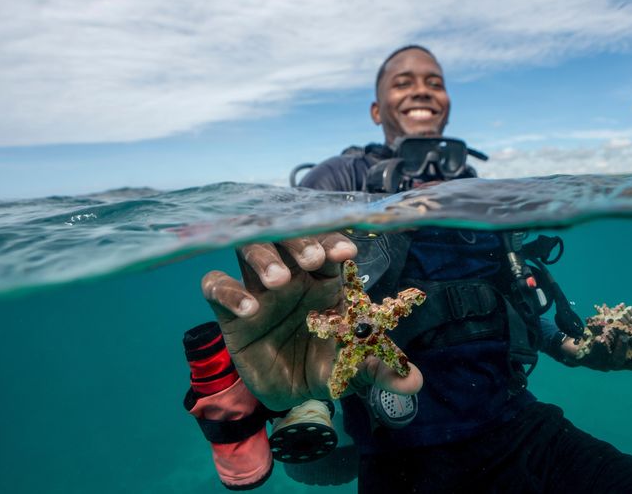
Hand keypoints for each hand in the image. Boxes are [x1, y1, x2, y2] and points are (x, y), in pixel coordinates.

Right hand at [201, 233, 422, 409]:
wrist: (289, 393)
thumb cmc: (326, 366)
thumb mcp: (353, 371)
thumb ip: (380, 371)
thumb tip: (414, 382)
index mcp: (325, 278)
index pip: (328, 247)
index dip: (334, 243)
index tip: (347, 253)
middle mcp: (292, 274)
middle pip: (288, 237)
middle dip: (300, 242)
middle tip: (312, 259)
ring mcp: (258, 288)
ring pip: (251, 249)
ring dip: (263, 258)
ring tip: (279, 281)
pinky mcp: (230, 310)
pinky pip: (216, 285)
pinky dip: (228, 290)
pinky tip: (248, 308)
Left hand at [560, 335, 631, 371]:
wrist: (571, 345)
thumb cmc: (596, 338)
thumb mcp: (612, 332)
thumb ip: (625, 327)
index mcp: (623, 359)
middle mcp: (615, 364)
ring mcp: (602, 364)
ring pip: (615, 361)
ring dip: (622, 348)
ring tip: (625, 337)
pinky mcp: (588, 360)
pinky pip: (594, 355)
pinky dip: (599, 346)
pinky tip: (600, 338)